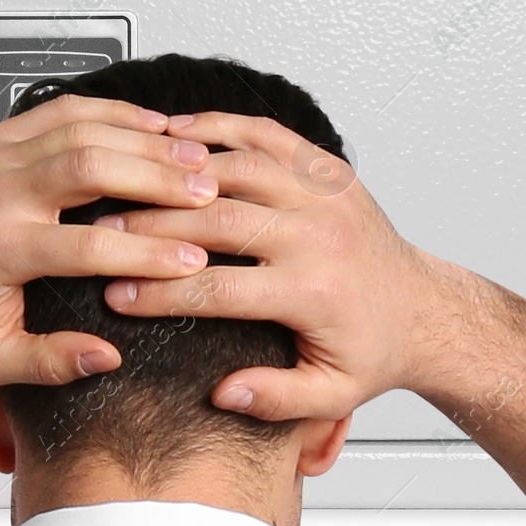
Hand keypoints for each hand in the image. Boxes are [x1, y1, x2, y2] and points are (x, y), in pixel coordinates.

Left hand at [0, 95, 218, 387]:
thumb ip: (51, 361)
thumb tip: (107, 357)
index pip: (88, 245)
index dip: (148, 253)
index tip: (192, 262)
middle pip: (90, 166)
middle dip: (157, 177)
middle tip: (208, 191)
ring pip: (82, 128)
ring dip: (145, 139)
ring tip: (195, 156)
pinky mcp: (1, 139)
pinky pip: (65, 110)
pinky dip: (114, 112)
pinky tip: (155, 125)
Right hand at [99, 112, 439, 420]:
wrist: (422, 310)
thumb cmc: (371, 351)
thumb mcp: (330, 393)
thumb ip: (276, 398)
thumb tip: (223, 392)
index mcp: (315, 291)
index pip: (219, 288)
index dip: (160, 293)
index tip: (116, 296)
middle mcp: (320, 235)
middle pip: (218, 221)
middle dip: (153, 227)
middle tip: (103, 231)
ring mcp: (325, 195)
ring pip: (238, 168)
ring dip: (178, 173)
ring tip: (126, 179)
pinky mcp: (327, 170)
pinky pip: (268, 136)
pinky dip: (221, 127)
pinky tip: (179, 130)